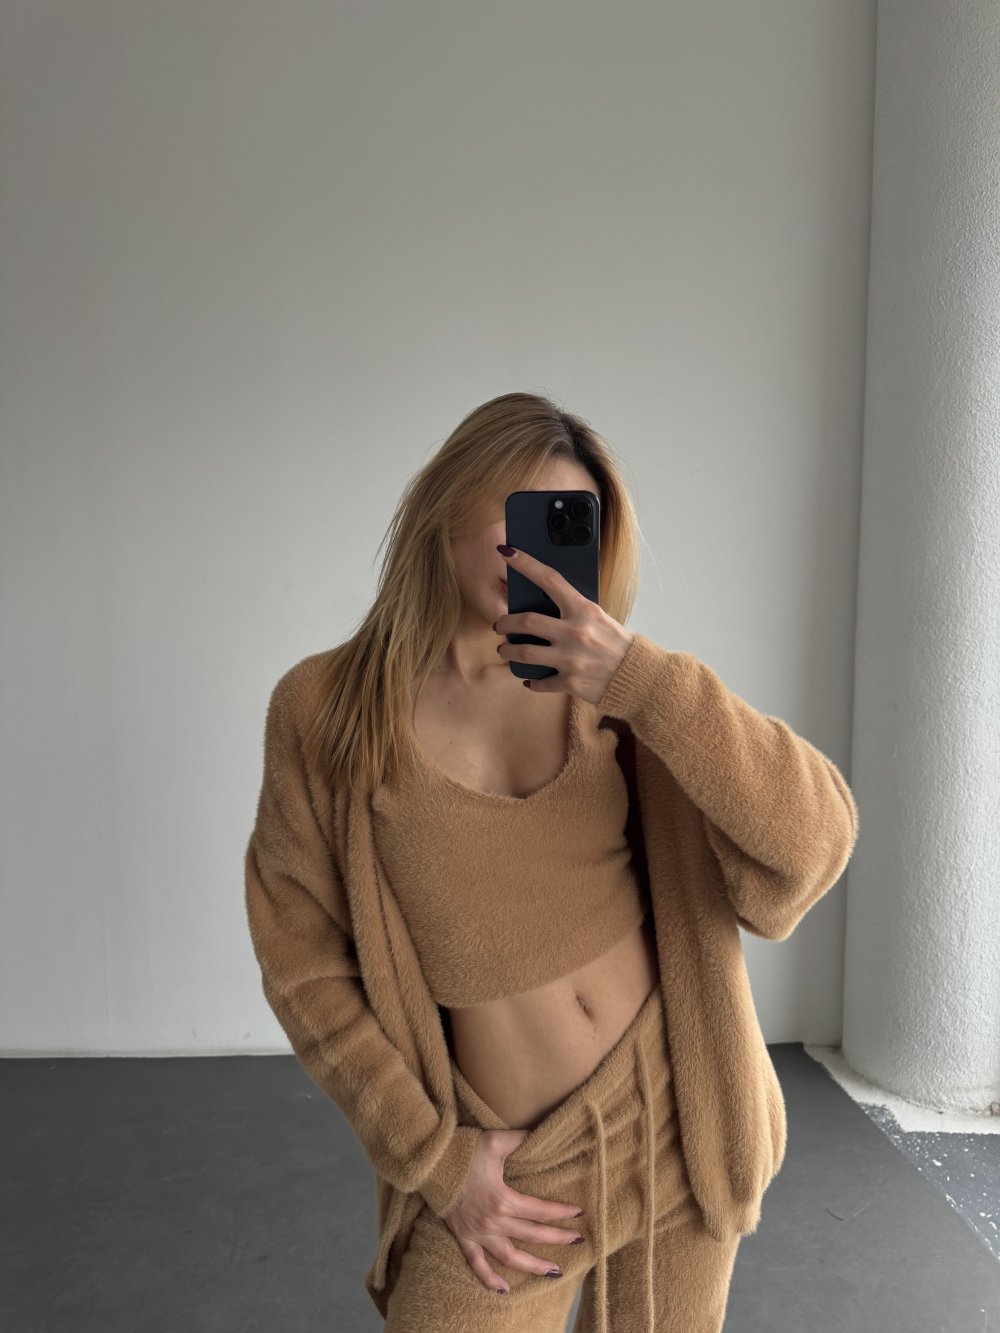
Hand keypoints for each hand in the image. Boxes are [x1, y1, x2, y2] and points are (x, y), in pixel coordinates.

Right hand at [440, 1128, 585, 1294]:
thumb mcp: (496, 1141)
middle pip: (532, 1235)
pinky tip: (505, 1290)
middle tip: (578, 1241)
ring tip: (554, 1272)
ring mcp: (478, 1233)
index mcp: (503, 1199)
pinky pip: (477, 1265)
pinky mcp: (464, 1238)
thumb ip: (521, 1138)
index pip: (540, 1210)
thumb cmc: (464, 1151)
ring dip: (533, 1266)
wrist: (431, 1163)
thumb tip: (542, 1132)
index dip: (562, 1213)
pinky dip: (490, 1280)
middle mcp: (493, 1221)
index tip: (579, 1214)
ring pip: (510, 1258)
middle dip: (558, 1239)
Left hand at [493, 544, 633, 704]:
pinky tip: (528, 679)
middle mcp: (575, 632)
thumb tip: (541, 603)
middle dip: (505, 622)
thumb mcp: (598, 617)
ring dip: (508, 651)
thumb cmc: (616, 643)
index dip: (525, 564)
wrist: (637, 675)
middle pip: (526, 622)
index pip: (549, 580)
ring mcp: (571, 659)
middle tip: (499, 625)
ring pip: (525, 653)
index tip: (507, 552)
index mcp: (583, 610)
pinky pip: (539, 682)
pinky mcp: (570, 682)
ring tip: (505, 650)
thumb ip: (573, 611)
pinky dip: (531, 681)